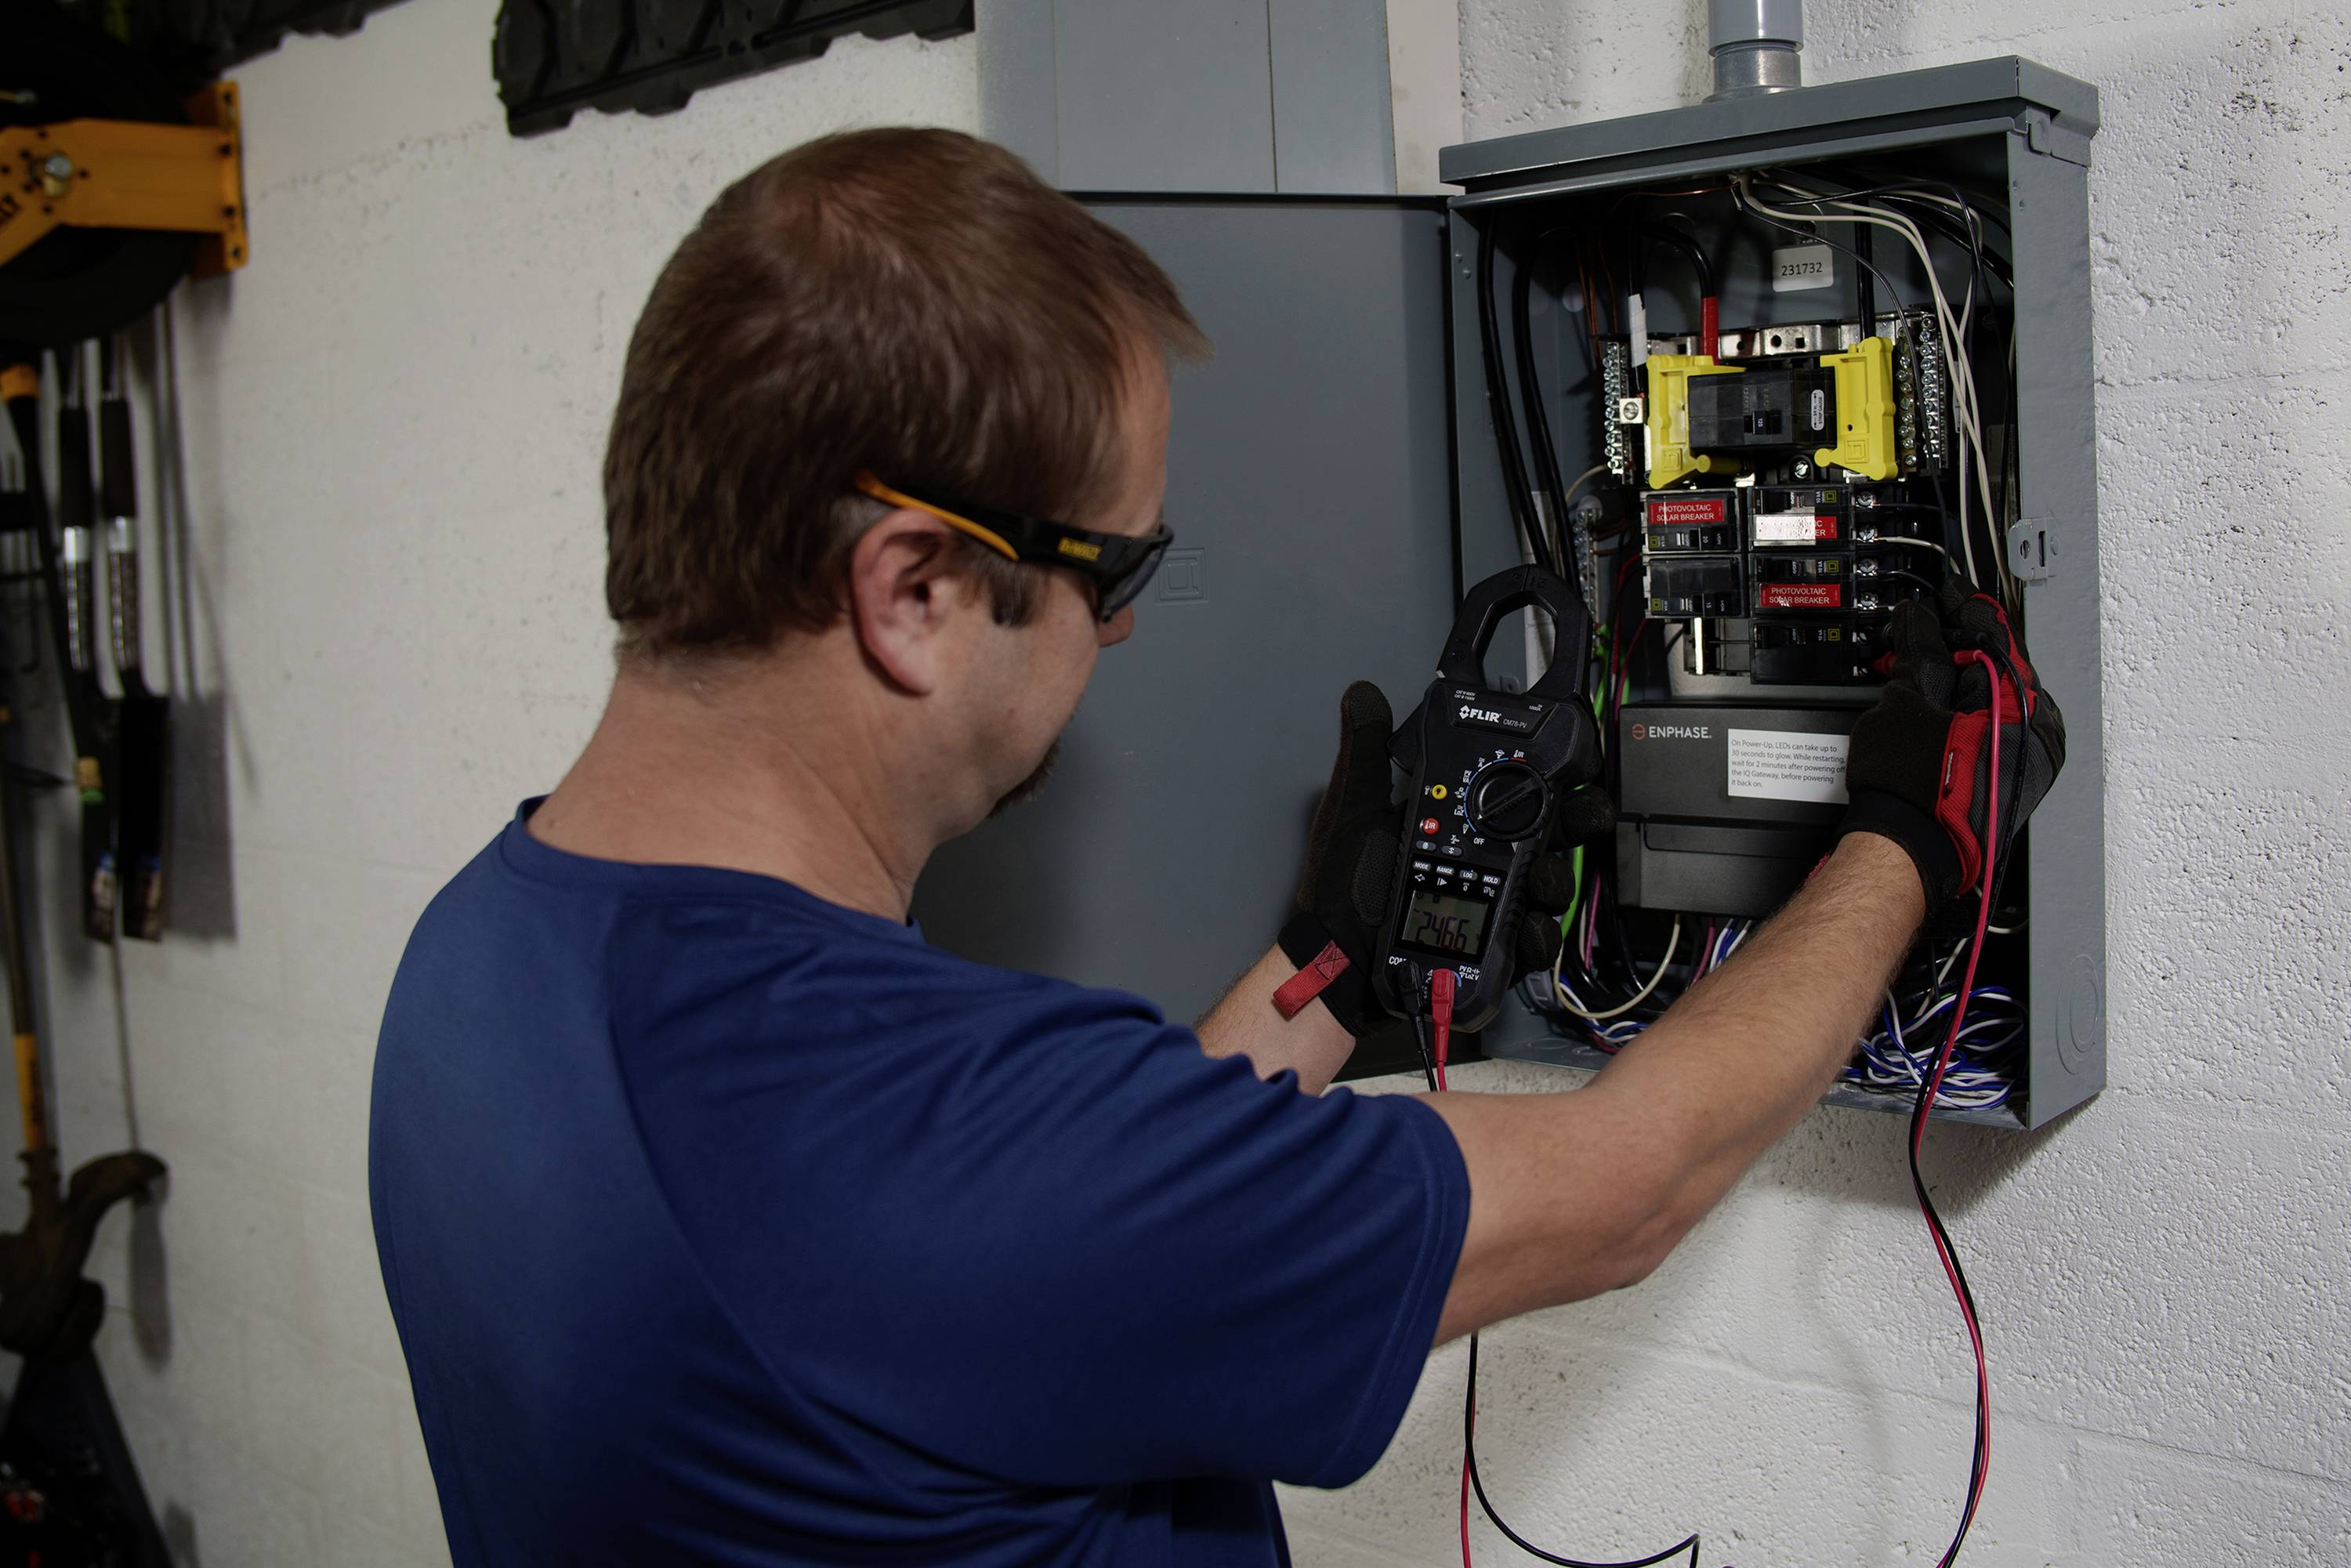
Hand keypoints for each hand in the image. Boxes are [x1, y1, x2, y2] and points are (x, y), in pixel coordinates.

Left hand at [1277, 681, 1612, 1035]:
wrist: (1337, 962)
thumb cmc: (1341, 888)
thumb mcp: (1354, 811)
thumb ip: (1365, 752)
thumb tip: (1361, 692)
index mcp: (1454, 822)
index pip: (1514, 790)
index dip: (1550, 776)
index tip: (1573, 766)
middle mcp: (1480, 859)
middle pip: (1548, 835)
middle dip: (1576, 822)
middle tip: (1582, 816)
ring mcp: (1490, 905)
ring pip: (1547, 885)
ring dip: (1555, 879)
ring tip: (1541, 878)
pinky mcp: (1492, 947)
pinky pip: (1530, 941)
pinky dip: (1538, 936)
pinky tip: (1529, 927)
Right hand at [1839, 580, 2065, 914]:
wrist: (1909, 853)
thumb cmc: (1913, 791)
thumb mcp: (1906, 701)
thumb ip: (1919, 649)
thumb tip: (1921, 620)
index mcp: (2023, 702)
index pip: (1993, 631)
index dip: (1959, 605)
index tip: (1942, 591)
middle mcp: (2038, 729)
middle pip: (1997, 663)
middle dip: (1952, 646)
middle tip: (1915, 633)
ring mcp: (2029, 756)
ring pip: (1995, 695)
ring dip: (1955, 678)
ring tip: (1912, 673)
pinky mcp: (2013, 776)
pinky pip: (1995, 724)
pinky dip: (1965, 709)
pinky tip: (1931, 708)